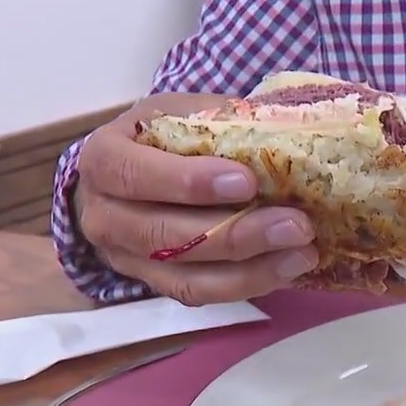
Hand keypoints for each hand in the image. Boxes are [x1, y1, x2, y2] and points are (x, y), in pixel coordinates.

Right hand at [74, 92, 318, 304]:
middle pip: (164, 236)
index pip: (134, 175)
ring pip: (185, 277)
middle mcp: (103, 215)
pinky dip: (247, 285)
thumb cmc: (166, 135)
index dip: (187, 182)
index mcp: (103, 160)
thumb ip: (219, 120)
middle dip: (235, 234)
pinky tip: (287, 269)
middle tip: (295, 225)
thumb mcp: (182, 112)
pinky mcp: (154, 284)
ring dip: (250, 270)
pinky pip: (199, 294)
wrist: (137, 170)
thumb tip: (282, 131)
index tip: (246, 182)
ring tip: (302, 253)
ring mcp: (125, 257)